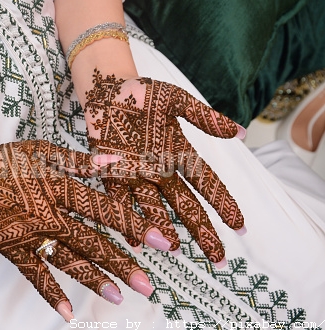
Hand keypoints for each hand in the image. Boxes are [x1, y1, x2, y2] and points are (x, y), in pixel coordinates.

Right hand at [0, 140, 163, 319]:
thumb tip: (116, 160)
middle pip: (92, 243)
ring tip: (119, 298)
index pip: (105, 210)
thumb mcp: (45, 152)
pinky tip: (67, 312)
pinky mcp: (14, 250)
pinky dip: (50, 293)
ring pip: (68, 261)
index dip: (135, 225)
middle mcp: (51, 216)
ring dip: (94, 280)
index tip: (162, 242)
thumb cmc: (8, 161)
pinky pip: (34, 275)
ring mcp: (32, 236)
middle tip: (148, 286)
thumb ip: (82, 161)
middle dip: (122, 265)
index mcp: (61, 189)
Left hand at [84, 70, 244, 263]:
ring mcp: (136, 174)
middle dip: (201, 229)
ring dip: (164, 228)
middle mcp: (159, 169)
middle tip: (218, 256)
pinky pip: (121, 200)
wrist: (106, 89)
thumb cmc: (142, 93)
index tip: (239, 224)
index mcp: (178, 152)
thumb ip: (203, 117)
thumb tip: (240, 133)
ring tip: (176, 249)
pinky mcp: (112, 173)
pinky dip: (127, 218)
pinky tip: (136, 239)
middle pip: (185, 203)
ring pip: (154, 207)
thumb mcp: (175, 100)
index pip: (205, 181)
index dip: (222, 202)